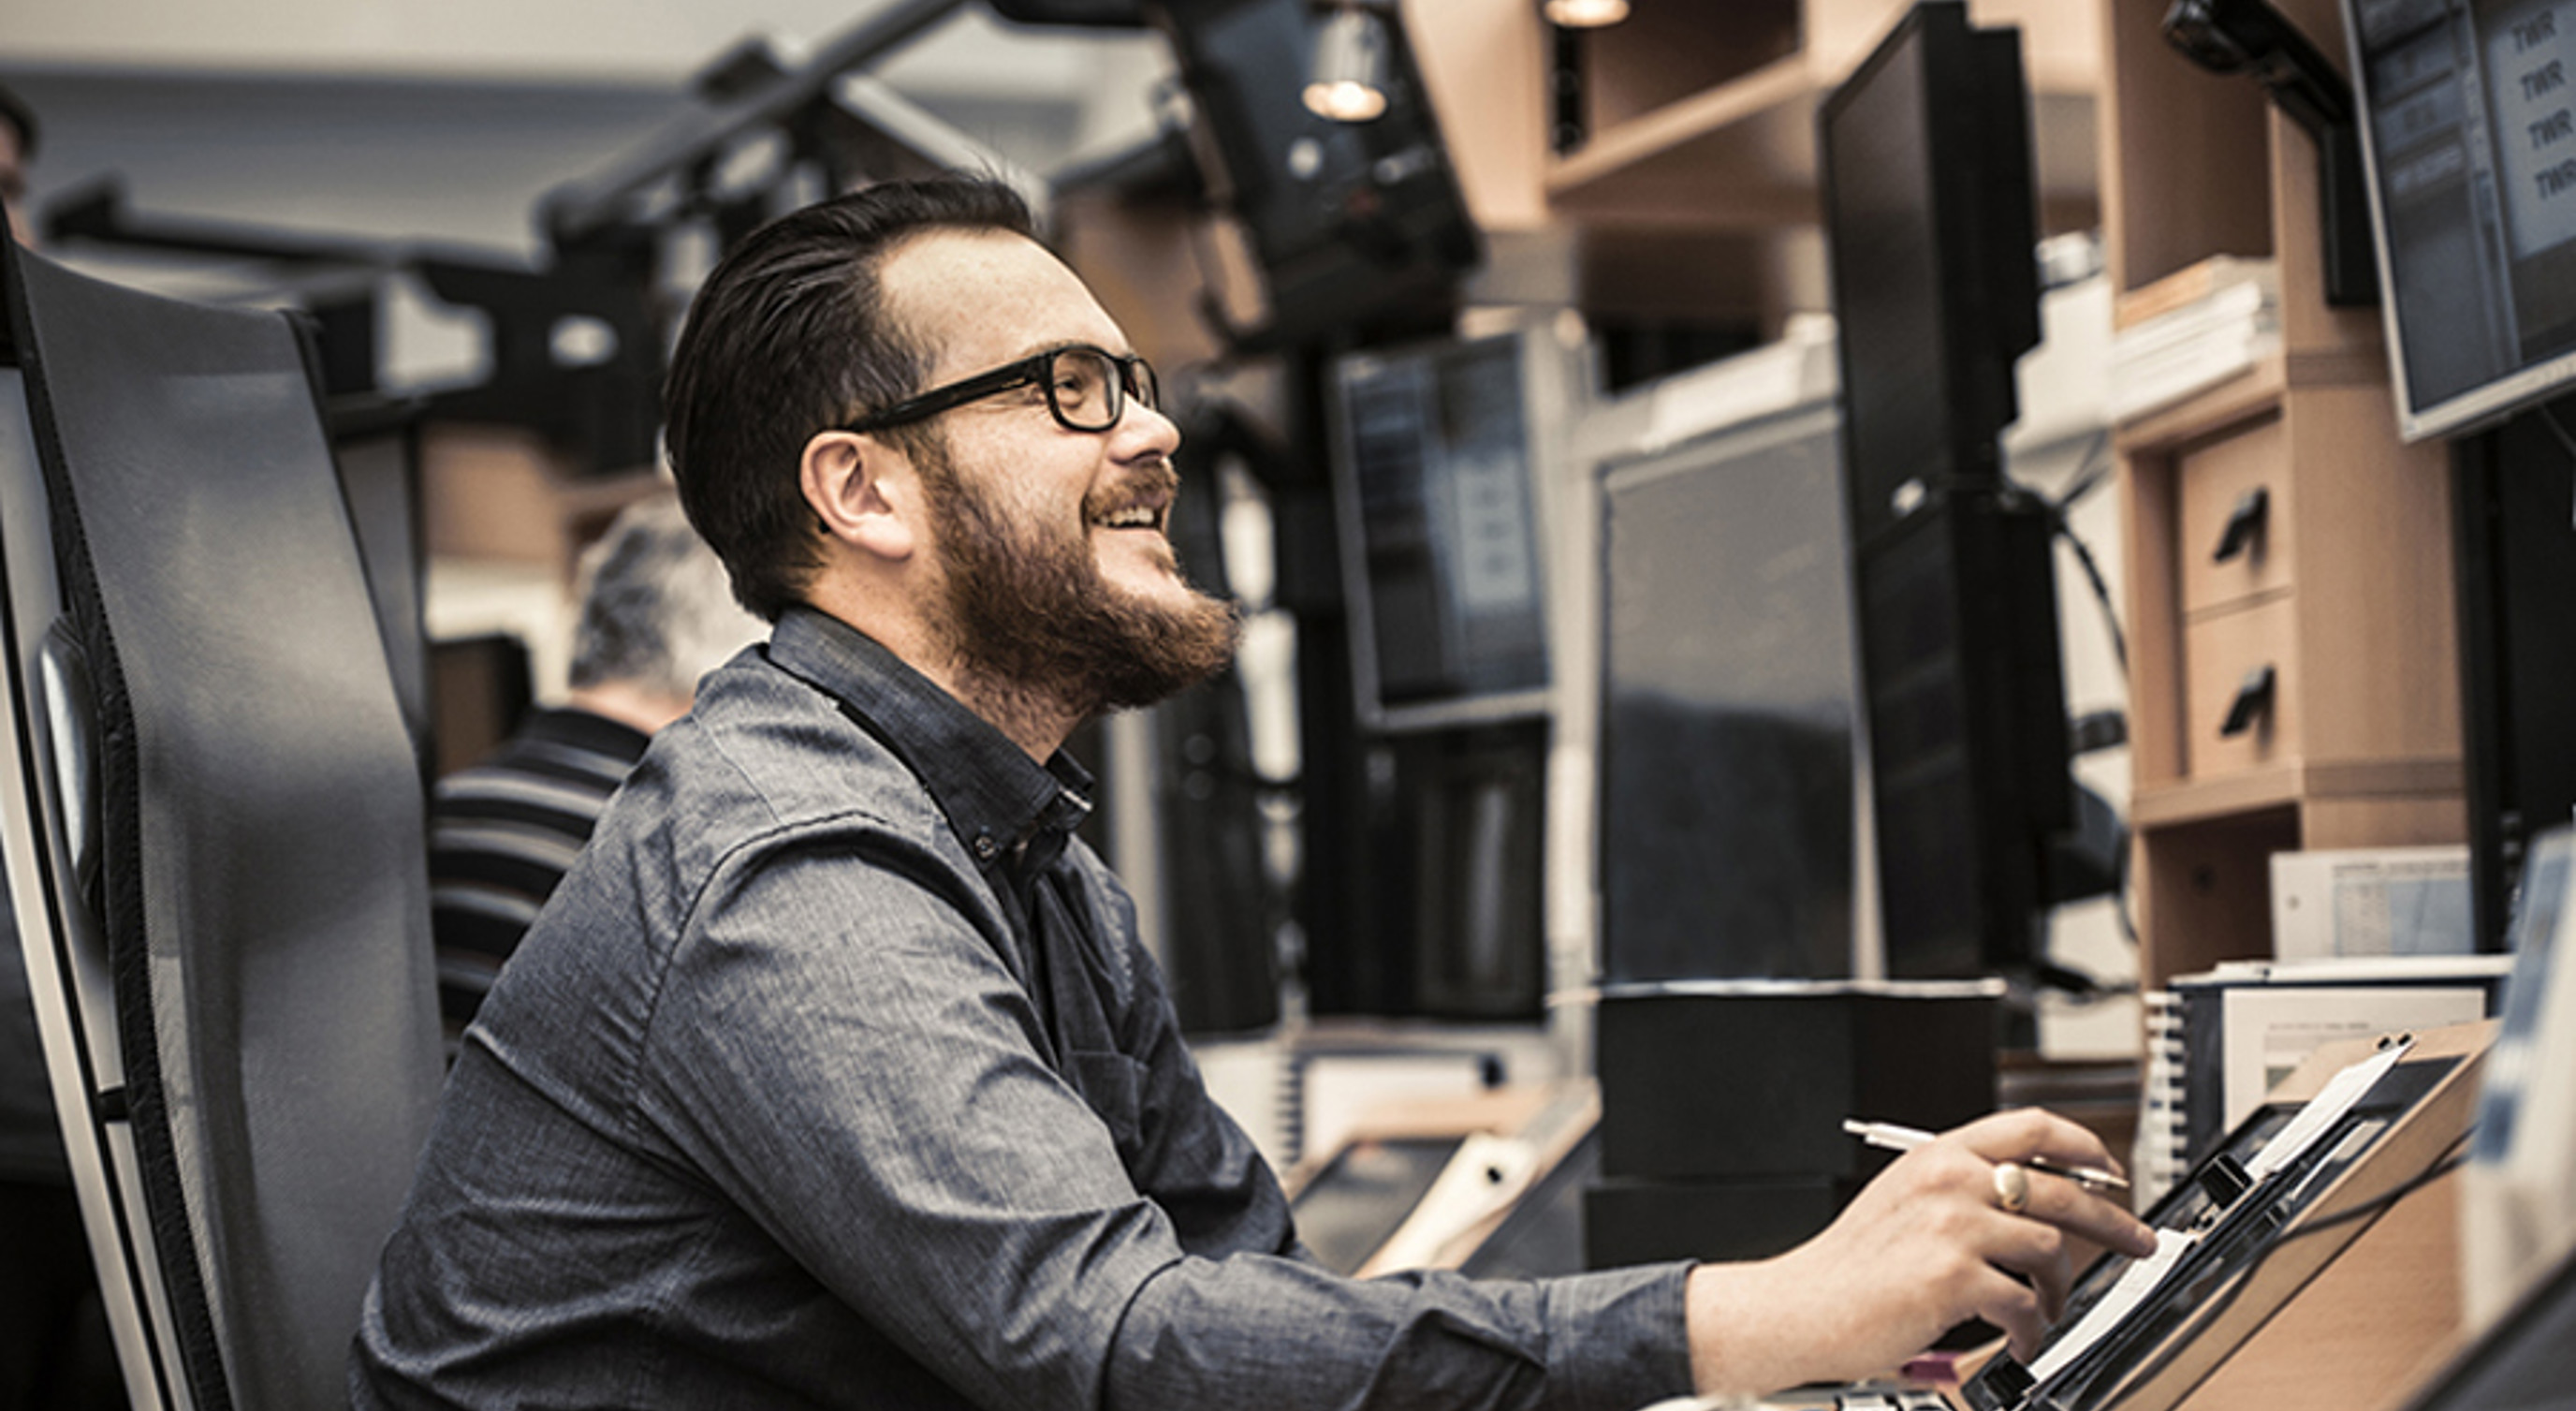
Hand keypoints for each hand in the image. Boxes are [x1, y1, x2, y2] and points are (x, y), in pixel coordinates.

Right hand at [1682, 1107, 2158, 1397]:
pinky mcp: (1954, 1277)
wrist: (1800, 1306)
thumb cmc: (1846, 1267)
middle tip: (2137, 1241)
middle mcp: (1949, 1180)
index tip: (2111, 1172)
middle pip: (2060, 1188)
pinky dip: (2029, 1331)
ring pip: (2051, 1249)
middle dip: (2113, 1222)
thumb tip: (2029, 1204)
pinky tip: (2016, 1340)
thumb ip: (1959, 1189)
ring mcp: (1952, 1226)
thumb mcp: (1902, 1200)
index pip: (2031, 1127)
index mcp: (1937, 1155)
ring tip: (2047, 1310)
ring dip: (2061, 1289)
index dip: (2085, 1146)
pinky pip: (2024, 1305)